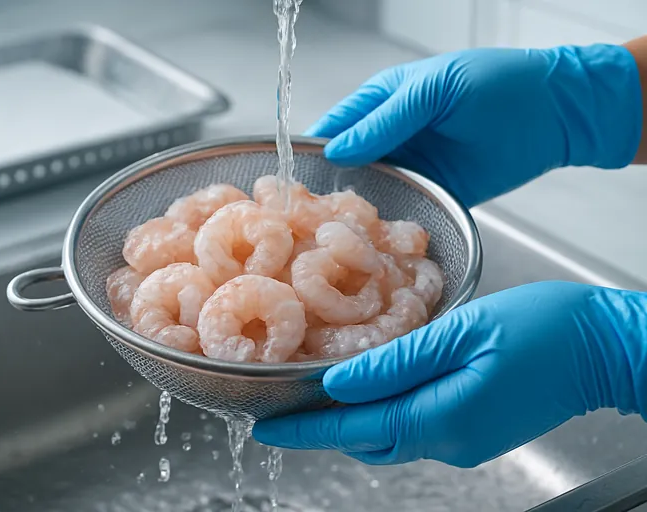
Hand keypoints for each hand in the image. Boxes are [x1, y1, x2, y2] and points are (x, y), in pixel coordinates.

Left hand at [253, 282, 646, 467]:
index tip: (266, 426)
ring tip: (321, 389)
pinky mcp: (475, 433)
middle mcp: (448, 441)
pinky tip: (375, 385)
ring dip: (352, 419)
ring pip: (388, 437)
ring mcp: (464, 442)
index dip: (305, 429)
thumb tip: (340, 381)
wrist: (605, 349)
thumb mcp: (463, 331)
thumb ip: (399, 360)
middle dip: (322, 425)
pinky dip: (383, 413)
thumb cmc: (545, 330)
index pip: (353, 429)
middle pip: (366, 440)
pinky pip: (413, 429)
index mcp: (441, 416)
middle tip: (286, 399)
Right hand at [306, 45, 641, 205]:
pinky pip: (402, 212)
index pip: (334, 128)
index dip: (311, 152)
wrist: (554, 114)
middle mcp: (390, 139)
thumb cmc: (495, 85)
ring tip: (329, 238)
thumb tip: (338, 150)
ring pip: (370, 193)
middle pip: (345, 167)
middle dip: (326, 190)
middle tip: (303, 220)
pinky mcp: (433, 196)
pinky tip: (370, 243)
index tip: (289, 180)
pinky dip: (387, 227)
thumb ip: (386, 121)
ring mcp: (411, 170)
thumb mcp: (433, 91)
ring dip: (354, 213)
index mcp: (381, 103)